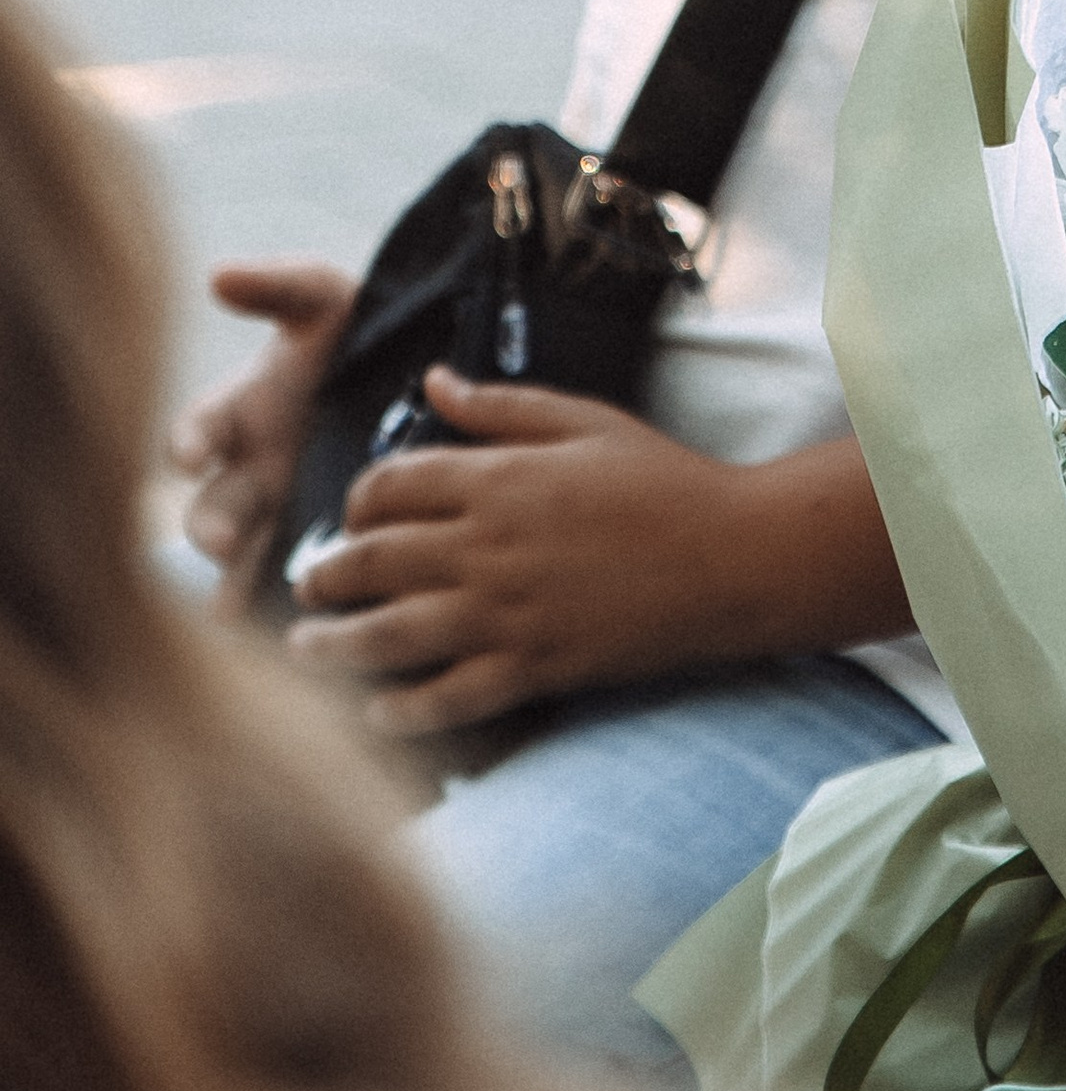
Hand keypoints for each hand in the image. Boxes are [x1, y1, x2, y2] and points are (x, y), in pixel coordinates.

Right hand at [171, 262, 357, 601]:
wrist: (431, 368)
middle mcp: (252, 473)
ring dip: (239, 583)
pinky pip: (297, 586)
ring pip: (246, 561)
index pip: (200, 429)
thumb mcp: (327, 298)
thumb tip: (218, 275)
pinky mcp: (326, 550)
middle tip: (218, 541)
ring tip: (241, 610)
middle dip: (209, 525)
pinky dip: (290, 606)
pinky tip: (297, 628)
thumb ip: (279, 285)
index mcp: (241, 413)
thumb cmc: (361, 329)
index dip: (190, 440)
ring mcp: (287, 518)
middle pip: (213, 508)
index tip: (188, 453)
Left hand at [281, 376, 901, 736]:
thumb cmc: (664, 480)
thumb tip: (432, 380)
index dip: (356, 500)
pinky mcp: (534, 667)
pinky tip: (375, 711)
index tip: (353, 515)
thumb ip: (501, 405)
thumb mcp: (584, 421)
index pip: (389, 486)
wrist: (733, 558)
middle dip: (324, 576)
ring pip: (390, 634)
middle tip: (306, 587)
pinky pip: (448, 698)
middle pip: (371, 561)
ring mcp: (507, 614)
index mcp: (497, 480)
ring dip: (334, 645)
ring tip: (306, 651)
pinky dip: (403, 710)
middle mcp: (487, 548)